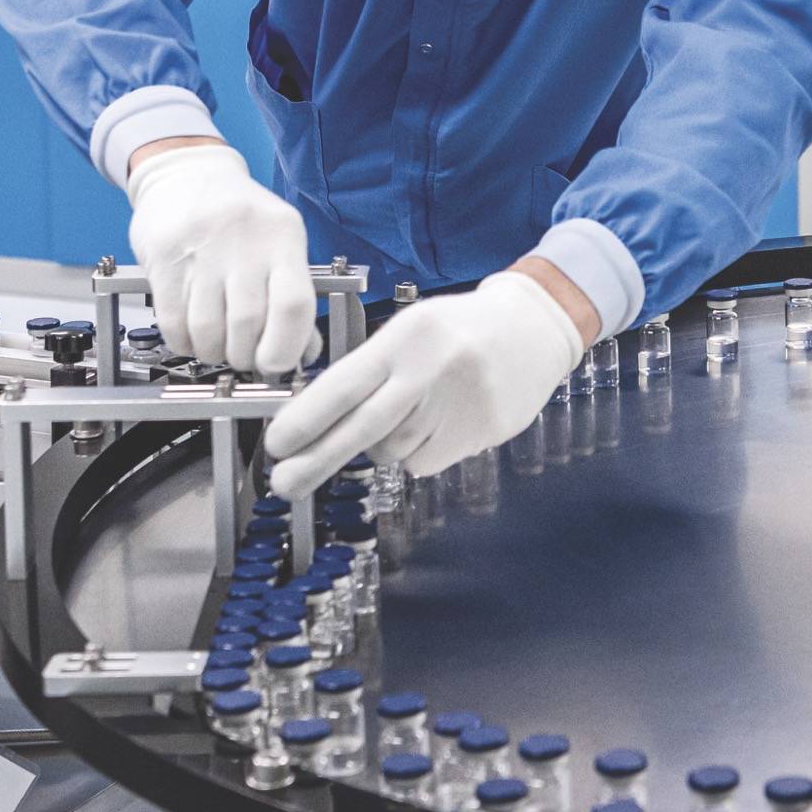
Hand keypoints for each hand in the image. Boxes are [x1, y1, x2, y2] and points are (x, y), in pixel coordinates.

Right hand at [125, 142, 316, 373]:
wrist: (186, 174)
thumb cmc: (241, 215)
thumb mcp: (279, 242)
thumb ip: (292, 295)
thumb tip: (304, 351)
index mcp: (283, 236)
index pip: (293, 304)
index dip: (286, 347)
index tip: (278, 364)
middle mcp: (244, 241)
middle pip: (248, 323)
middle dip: (246, 355)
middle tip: (245, 357)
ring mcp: (201, 249)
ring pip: (208, 329)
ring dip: (214, 353)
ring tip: (219, 347)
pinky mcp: (163, 259)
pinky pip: (173, 321)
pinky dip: (185, 343)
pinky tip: (193, 337)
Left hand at [264, 272, 583, 500]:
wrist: (534, 328)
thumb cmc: (460, 329)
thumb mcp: (411, 328)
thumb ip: (372, 367)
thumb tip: (318, 416)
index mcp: (406, 338)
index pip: (346, 384)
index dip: (307, 418)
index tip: (277, 443)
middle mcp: (431, 371)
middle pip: (364, 429)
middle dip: (317, 459)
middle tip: (284, 482)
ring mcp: (459, 405)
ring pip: (393, 450)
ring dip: (384, 443)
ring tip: (411, 410)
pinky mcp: (480, 433)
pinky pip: (424, 462)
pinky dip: (418, 452)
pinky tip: (438, 422)